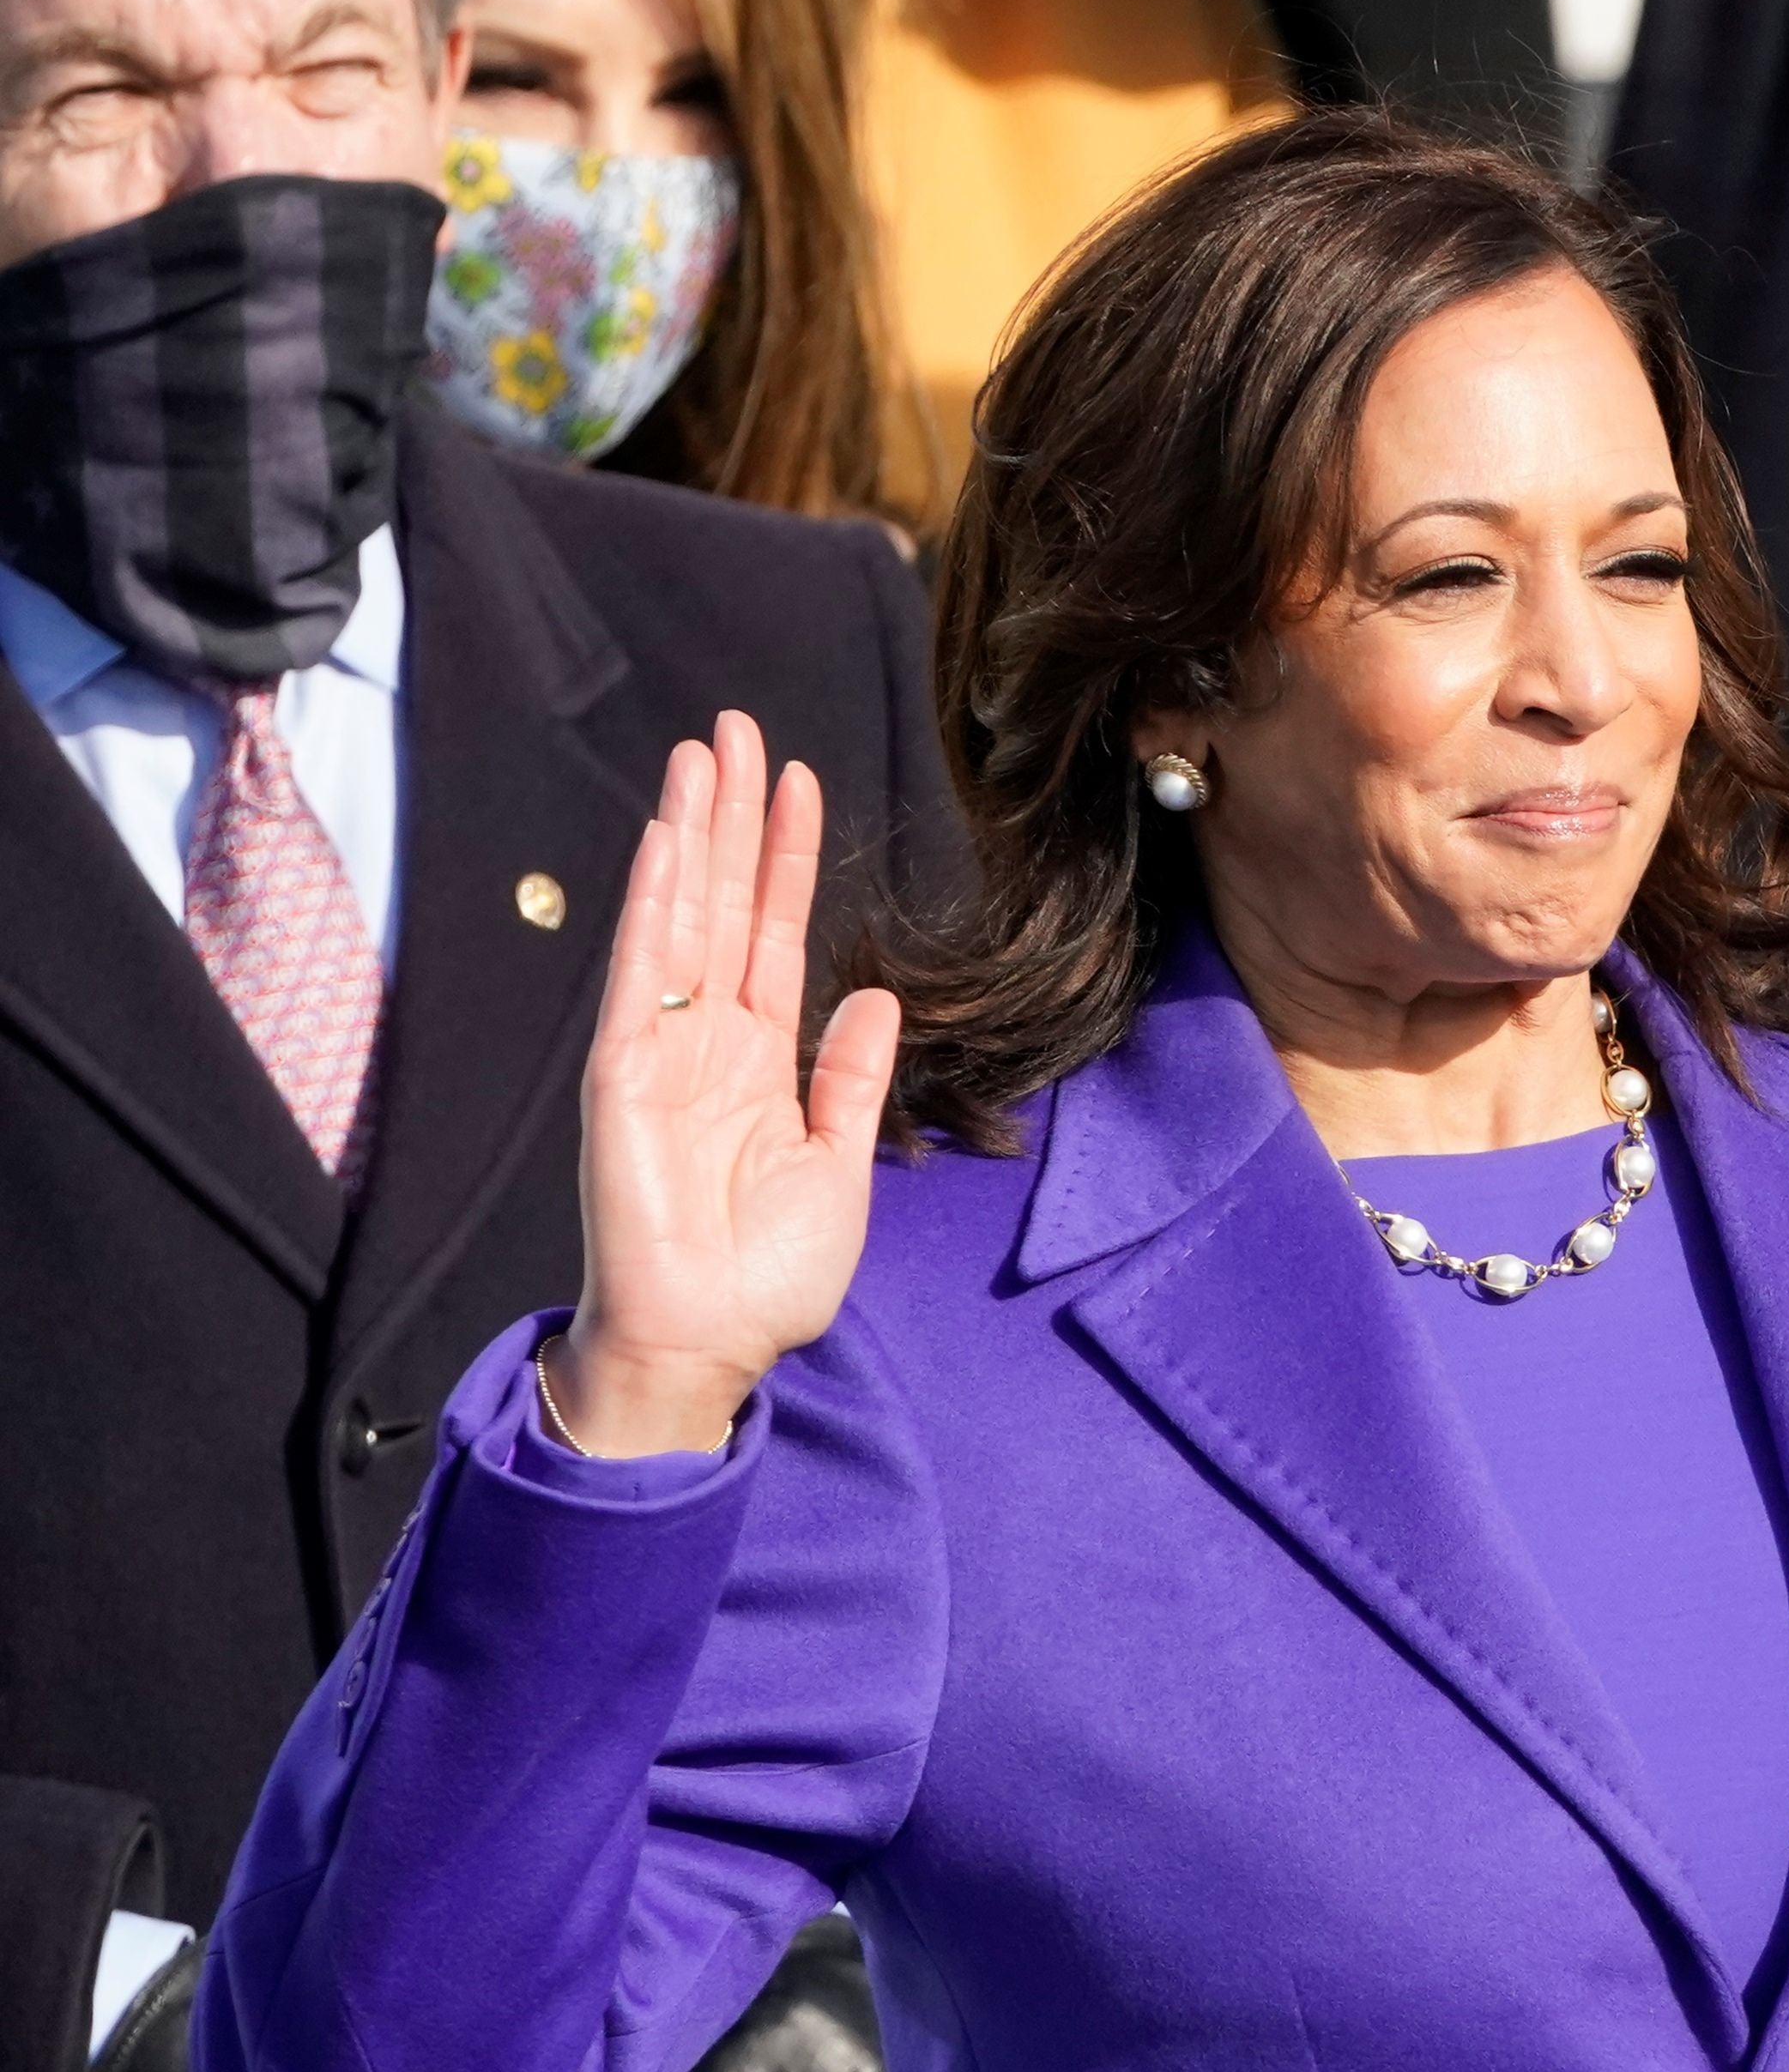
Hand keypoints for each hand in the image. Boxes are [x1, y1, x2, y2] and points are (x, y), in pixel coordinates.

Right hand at [546, 712, 899, 1456]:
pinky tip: (668, 845)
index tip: (800, 782)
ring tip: (703, 753)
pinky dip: (655, 909)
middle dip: (732, 817)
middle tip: (738, 727)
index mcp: (762, 1059)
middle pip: (723, 903)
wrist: (709, 1344)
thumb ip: (851, 1079)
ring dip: (691, 835)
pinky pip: (642, 977)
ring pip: (682, 918)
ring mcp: (664, 1051)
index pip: (775, 934)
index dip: (785, 858)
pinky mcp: (626, 1076)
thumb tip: (880, 998)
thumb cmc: (767, 1274)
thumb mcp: (840, 1166)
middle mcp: (709, 1040)